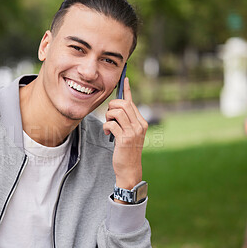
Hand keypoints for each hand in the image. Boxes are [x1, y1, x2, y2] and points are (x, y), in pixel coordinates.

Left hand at [103, 77, 147, 191]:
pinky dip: (106, 127)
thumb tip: (116, 108)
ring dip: (108, 117)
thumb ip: (125, 121)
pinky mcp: (125, 139)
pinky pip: (111, 124)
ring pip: (117, 112)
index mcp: (142, 122)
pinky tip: (106, 133)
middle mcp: (140, 125)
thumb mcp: (129, 134)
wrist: (129, 169)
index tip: (124, 79)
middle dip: (111, 106)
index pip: (132, 102)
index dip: (127, 90)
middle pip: (123, 104)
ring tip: (108, 125)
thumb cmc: (126, 151)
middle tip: (108, 116)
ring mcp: (133, 132)